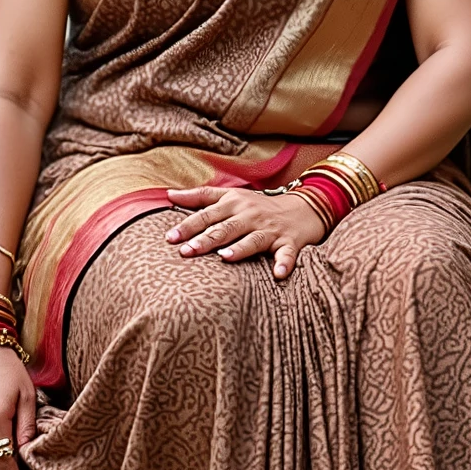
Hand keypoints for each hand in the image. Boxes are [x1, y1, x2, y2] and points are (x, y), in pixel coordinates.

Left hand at [165, 184, 325, 278]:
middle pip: (226, 228)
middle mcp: (250, 215)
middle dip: (206, 239)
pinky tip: (278, 274)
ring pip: (253, 240)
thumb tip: (169, 195)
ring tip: (225, 257)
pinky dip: (284, 263)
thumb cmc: (257, 205)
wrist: (301, 208)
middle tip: (187, 251)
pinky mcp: (289, 242)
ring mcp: (270, 229)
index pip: (207, 215)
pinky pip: (287, 254)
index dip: (188, 226)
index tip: (170, 238)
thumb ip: (200, 196)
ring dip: (240, 248)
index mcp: (233, 204)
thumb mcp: (230, 195)